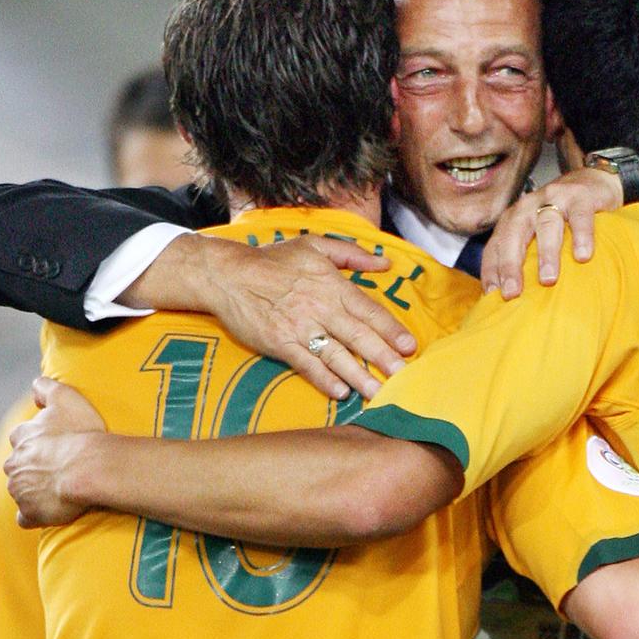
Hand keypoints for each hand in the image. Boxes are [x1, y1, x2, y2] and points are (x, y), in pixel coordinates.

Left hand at [4, 378, 103, 527]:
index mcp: (22, 438)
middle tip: (60, 465)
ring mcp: (20, 490)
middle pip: (19, 465)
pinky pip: (27, 516)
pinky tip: (51, 508)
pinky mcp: (30, 512)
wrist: (89, 468)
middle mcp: (14, 464)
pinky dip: (35, 513)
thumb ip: (47, 387)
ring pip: (22, 489)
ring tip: (62, 486)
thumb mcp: (67, 398)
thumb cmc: (81, 433)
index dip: (39, 440)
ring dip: (36, 488)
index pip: (21, 438)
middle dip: (33, 466)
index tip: (55, 443)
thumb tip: (36, 384)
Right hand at [128, 234, 416, 398]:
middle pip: (358, 336)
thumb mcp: (315, 246)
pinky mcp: (280, 343)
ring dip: (359, 375)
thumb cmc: (274, 259)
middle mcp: (321, 308)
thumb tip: (385, 262)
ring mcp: (300, 327)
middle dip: (383, 357)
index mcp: (332, 285)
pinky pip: (306, 364)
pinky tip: (340, 392)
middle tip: (404, 376)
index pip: (369, 310)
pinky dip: (323, 378)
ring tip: (378, 393)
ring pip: (336, 354)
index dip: (391, 329)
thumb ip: (352, 254)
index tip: (410, 346)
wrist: (228, 274)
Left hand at [481, 168, 621, 298]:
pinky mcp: (581, 196)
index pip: (496, 245)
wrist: (593, 183)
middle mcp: (528, 206)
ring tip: (548, 280)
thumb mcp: (537, 234)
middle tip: (512, 292)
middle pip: (514, 235)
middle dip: (510, 264)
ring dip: (546, 254)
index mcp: (513, 219)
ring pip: (546, 226)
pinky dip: (581, 236)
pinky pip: (580, 217)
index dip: (492, 270)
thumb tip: (511, 298)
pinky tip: (582, 256)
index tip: (493, 296)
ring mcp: (554, 198)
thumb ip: (525, 257)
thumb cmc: (562, 218)